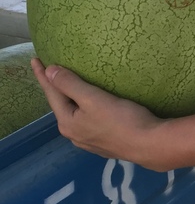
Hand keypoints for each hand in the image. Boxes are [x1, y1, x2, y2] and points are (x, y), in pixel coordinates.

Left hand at [31, 59, 166, 169]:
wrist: (149, 144)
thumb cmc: (121, 119)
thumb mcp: (93, 98)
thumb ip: (70, 84)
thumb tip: (49, 71)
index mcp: (67, 122)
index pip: (51, 94)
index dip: (43, 75)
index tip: (34, 58)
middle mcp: (74, 134)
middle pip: (61, 105)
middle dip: (56, 89)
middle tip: (51, 71)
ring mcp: (89, 141)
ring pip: (75, 114)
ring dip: (70, 99)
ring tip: (70, 87)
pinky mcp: (104, 143)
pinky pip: (87, 121)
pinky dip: (83, 108)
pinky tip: (91, 107)